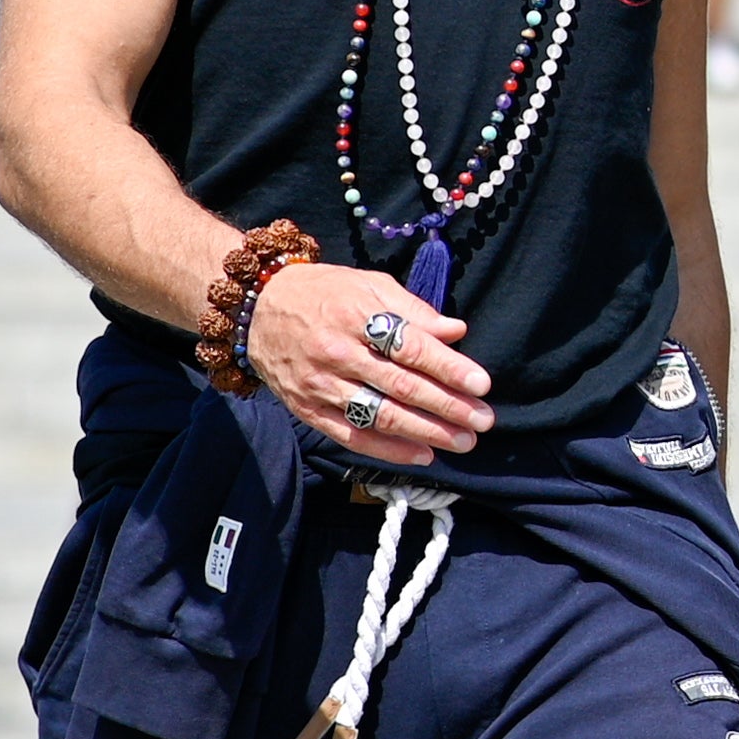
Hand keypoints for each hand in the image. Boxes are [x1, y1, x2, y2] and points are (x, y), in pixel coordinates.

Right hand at [250, 261, 488, 458]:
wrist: (255, 308)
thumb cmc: (324, 292)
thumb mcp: (368, 284)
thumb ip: (414, 310)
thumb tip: (457, 331)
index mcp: (355, 315)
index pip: (409, 346)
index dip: (448, 367)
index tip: (482, 384)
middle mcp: (336, 353)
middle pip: (400, 385)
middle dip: (447, 406)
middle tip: (483, 420)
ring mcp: (320, 384)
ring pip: (379, 415)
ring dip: (426, 432)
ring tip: (464, 441)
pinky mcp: (307, 409)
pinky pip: (351, 435)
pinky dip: (389, 450)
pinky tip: (423, 454)